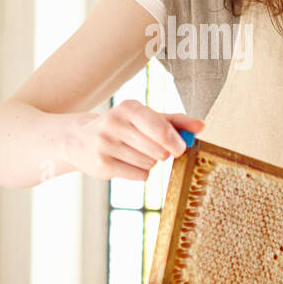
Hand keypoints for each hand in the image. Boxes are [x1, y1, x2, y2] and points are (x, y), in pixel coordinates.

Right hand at [64, 101, 204, 181]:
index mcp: (129, 108)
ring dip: (149, 163)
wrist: (80, 139)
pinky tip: (126, 163)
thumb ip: (175, 121)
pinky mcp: (102, 165)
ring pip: (149, 164)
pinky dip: (139, 173)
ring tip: (134, 154)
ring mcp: (106, 145)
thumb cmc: (123, 127)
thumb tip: (202, 126)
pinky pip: (139, 175)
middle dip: (162, 154)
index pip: (160, 129)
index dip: (175, 142)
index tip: (180, 148)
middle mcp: (115, 123)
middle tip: (152, 149)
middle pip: (158, 150)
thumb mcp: (147, 118)